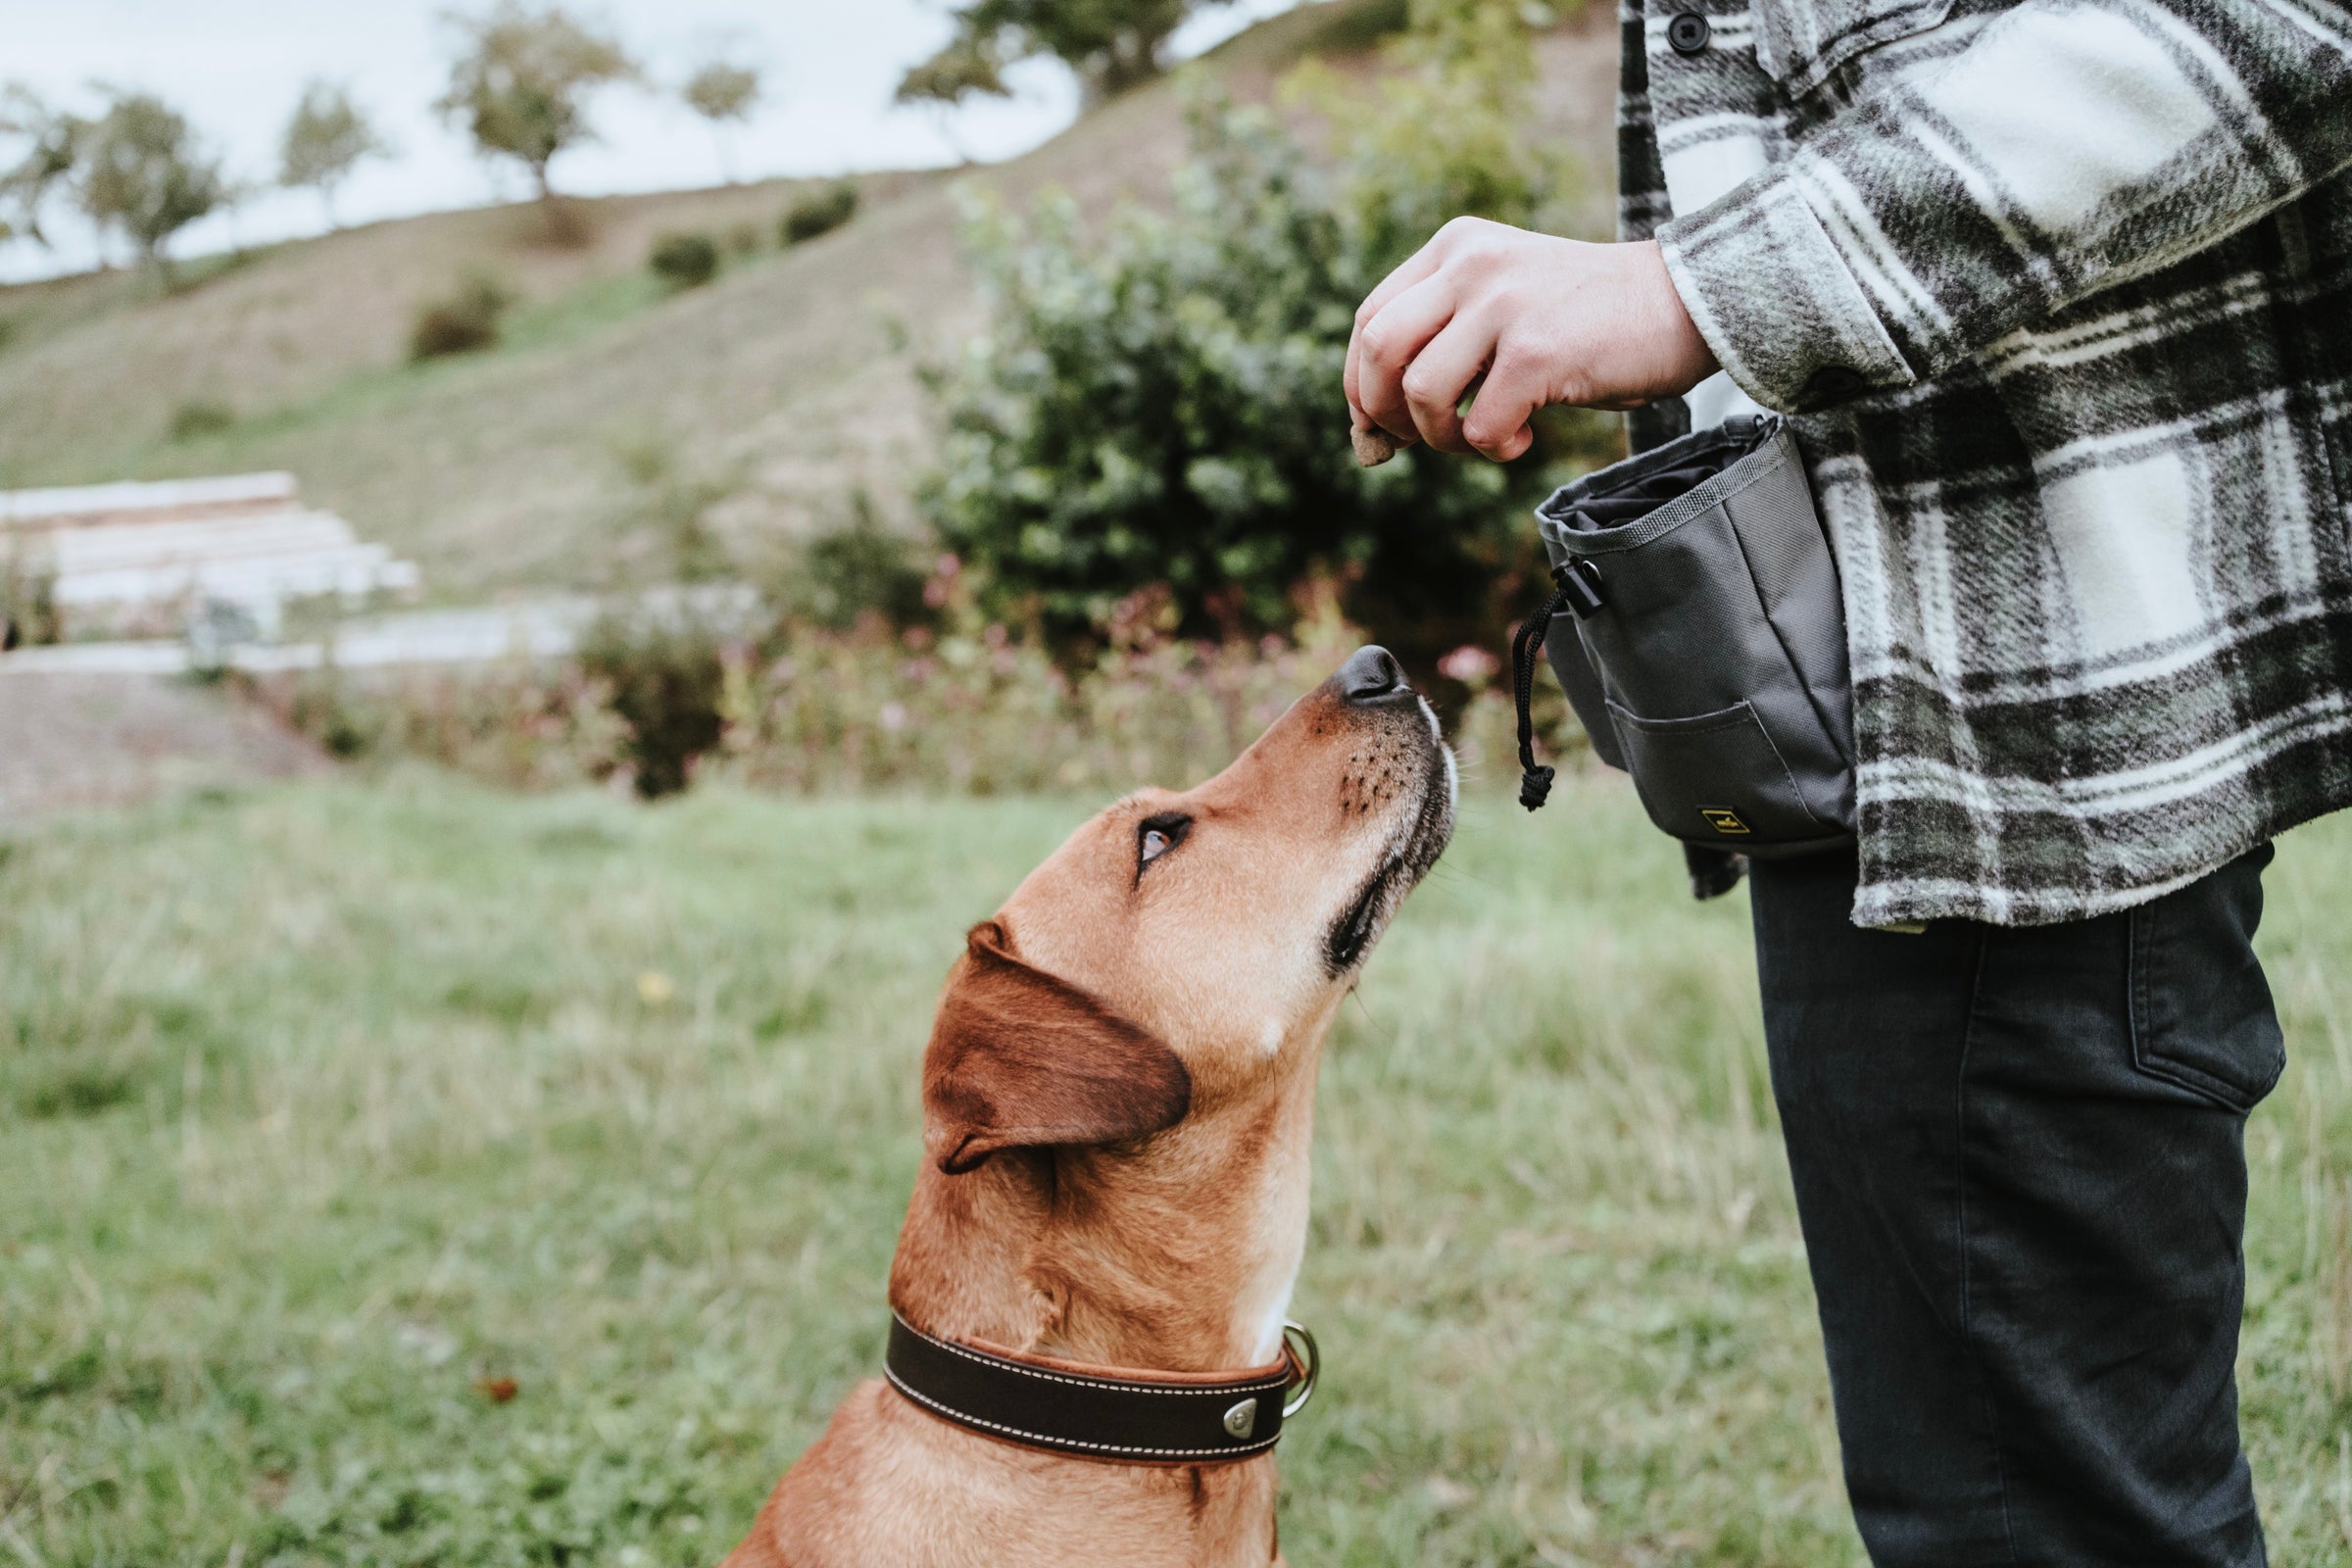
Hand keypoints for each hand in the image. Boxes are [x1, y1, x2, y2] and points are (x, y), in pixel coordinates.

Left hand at [1344, 219, 1718, 461]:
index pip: (1370, 319)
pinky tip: (1522, 438)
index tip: (1380, 428)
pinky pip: (1478, 424)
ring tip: (1484, 437)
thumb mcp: (1504, 311)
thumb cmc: (1591, 323)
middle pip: (1379, 350)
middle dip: (1384, 414)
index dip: (1361, 385)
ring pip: (1420, 392)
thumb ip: (1440, 350)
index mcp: (1457, 248)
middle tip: (1417, 442)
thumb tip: (1368, 440)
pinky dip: (1491, 448)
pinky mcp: (1538, 349)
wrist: (1687, 303)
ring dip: (1442, 437)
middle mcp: (1473, 265)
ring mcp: (1505, 304)